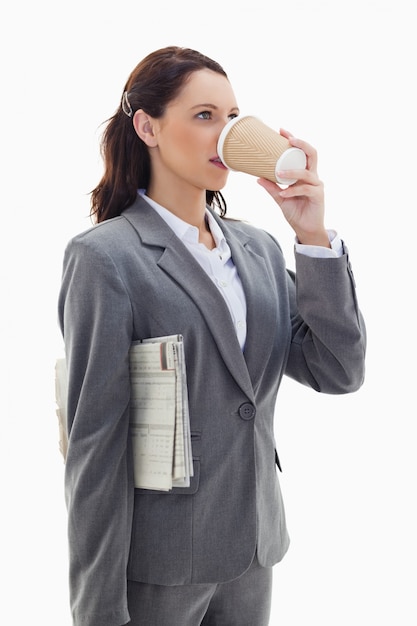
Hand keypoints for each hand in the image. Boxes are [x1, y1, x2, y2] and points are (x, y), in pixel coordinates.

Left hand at [257, 129, 329, 246]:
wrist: (305, 230)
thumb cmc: (296, 212)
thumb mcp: (280, 198)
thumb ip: (272, 188)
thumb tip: (257, 177)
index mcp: (304, 174)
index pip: (302, 152)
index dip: (294, 140)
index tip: (281, 131)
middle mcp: (312, 177)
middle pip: (312, 154)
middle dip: (301, 144)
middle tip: (289, 139)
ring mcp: (317, 186)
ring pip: (308, 173)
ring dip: (292, 171)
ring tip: (279, 173)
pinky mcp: (318, 196)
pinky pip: (305, 190)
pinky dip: (293, 191)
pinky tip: (284, 193)